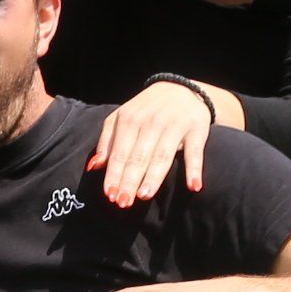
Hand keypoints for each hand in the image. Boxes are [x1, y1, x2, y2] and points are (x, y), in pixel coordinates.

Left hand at [90, 79, 219, 206]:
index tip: (109, 195)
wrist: (181, 89)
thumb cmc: (145, 111)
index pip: (120, 152)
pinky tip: (193, 186)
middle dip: (130, 180)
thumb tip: (94, 167)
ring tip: (144, 195)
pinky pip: (195, 151)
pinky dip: (195, 168)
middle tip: (123, 203)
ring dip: (154, 176)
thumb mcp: (122, 119)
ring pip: (162, 155)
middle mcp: (151, 121)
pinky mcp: (197, 129)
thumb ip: (107, 142)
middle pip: (139, 156)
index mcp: (129, 119)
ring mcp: (175, 125)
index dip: (114, 174)